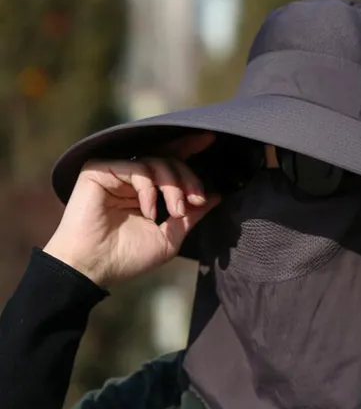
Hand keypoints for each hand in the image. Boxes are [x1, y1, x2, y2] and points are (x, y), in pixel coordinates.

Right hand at [43, 132, 220, 286]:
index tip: (210, 139)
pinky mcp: (99, 170)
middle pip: (168, 159)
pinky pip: (137, 168)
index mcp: (147, 191)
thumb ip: (191, 215)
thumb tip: (216, 196)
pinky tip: (148, 211)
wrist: (95, 268)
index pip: (170, 163)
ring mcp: (115, 173)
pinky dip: (149, 189)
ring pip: (156, 161)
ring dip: (174, 186)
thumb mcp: (170, 236)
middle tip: (197, 199)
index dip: (189, 149)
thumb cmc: (128, 257)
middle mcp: (131, 179)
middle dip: (189, 177)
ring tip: (176, 212)